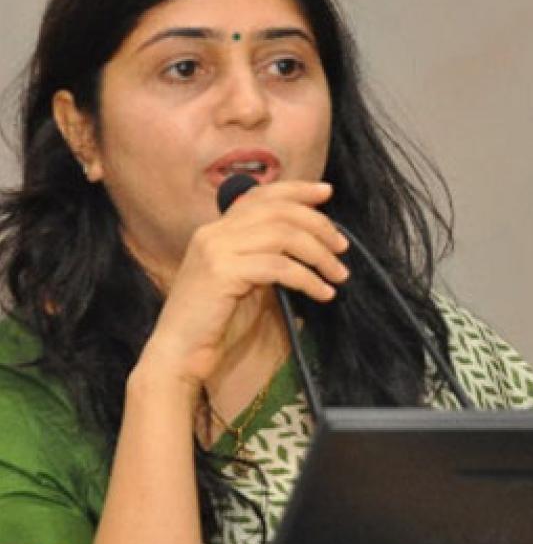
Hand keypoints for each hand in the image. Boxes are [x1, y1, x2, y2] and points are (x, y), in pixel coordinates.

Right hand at [138, 180, 348, 387]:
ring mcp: (216, 250)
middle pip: (279, 211)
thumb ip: (267, 256)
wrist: (179, 353)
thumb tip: (312, 244)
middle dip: (318, 225)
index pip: (261, 196)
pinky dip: (308, 279)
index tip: (327, 192)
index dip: (297, 190)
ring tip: (339, 275)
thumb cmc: (216, 322)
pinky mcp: (222, 272)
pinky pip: (279, 267)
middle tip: (343, 247)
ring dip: (319, 255)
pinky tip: (323, 293)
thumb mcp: (246, 280)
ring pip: (283, 236)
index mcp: (217, 230)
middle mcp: (214, 232)